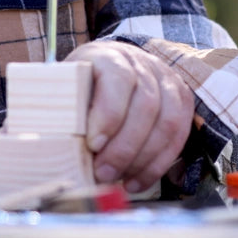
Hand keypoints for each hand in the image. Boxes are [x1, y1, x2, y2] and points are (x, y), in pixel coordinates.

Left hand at [68, 39, 194, 192]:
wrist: (106, 70)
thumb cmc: (80, 87)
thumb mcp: (64, 90)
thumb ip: (62, 112)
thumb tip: (56, 147)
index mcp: (109, 56)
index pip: (119, 80)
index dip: (109, 114)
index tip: (93, 145)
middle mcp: (143, 63)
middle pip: (146, 104)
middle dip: (125, 147)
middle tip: (103, 173)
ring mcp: (166, 80)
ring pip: (167, 121)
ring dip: (143, 159)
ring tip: (120, 180)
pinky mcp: (181, 99)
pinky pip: (179, 134)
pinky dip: (158, 164)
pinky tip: (136, 181)